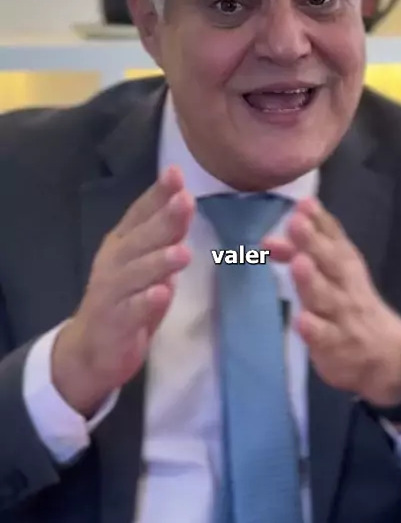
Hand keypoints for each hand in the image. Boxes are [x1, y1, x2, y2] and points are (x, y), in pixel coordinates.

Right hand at [52, 166, 193, 416]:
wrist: (91, 349)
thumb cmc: (127, 299)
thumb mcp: (147, 264)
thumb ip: (165, 236)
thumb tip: (186, 201)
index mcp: (122, 243)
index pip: (140, 213)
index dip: (157, 194)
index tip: (176, 173)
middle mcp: (114, 262)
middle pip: (140, 239)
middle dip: (163, 220)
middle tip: (186, 202)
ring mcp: (111, 293)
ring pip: (136, 274)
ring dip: (159, 262)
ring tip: (183, 252)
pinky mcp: (114, 323)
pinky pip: (131, 311)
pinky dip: (146, 303)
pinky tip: (162, 294)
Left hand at [264, 198, 400, 407]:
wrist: (387, 356)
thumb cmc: (349, 304)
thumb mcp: (332, 274)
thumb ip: (303, 251)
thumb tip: (271, 237)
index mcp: (345, 263)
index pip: (334, 237)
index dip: (319, 220)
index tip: (305, 204)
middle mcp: (345, 285)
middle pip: (330, 262)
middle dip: (313, 242)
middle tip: (297, 224)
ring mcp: (342, 316)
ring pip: (326, 297)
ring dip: (311, 280)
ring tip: (299, 263)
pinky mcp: (337, 346)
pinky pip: (325, 337)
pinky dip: (314, 329)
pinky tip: (301, 321)